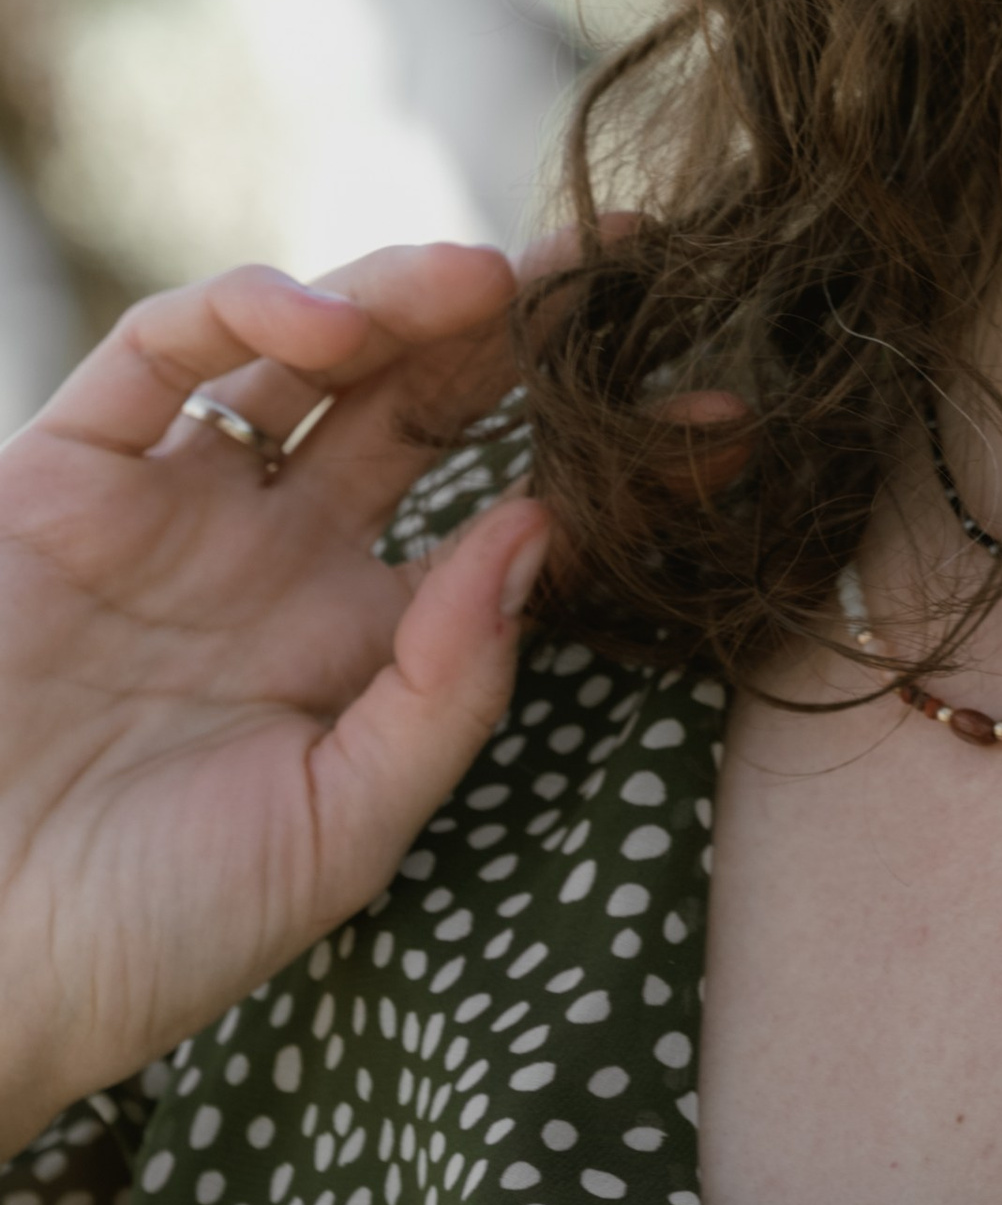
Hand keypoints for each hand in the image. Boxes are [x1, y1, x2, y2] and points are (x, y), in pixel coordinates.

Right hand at [0, 239, 551, 1158]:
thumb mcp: (340, 832)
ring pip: (311, 348)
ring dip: (402, 295)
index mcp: (357, 635)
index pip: (513, 509)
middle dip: (530, 325)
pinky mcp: (63, 472)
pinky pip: (161, 352)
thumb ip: (449, 687)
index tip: (730, 419)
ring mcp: (174, 502)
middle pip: (428, 396)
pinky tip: (327, 325)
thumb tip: (545, 526)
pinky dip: (246, 311)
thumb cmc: (144, 939)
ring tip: (486, 286)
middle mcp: (275, 547)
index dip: (615, 461)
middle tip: (636, 265)